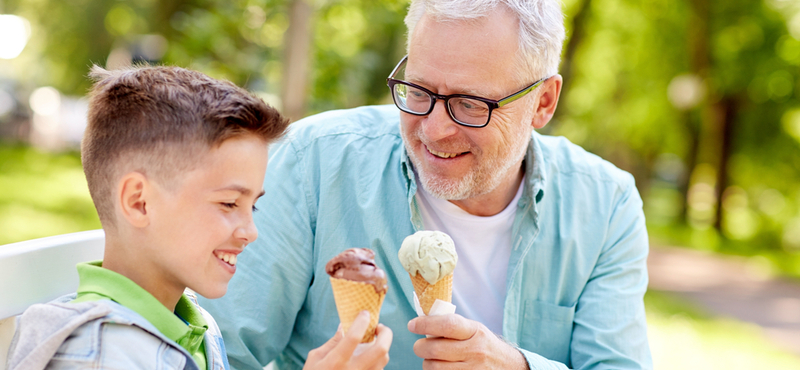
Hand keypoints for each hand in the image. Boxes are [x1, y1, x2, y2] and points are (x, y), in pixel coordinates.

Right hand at [304, 311, 392, 369]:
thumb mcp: (317, 357)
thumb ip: (333, 341)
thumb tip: (344, 325)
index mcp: (336, 361)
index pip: (354, 337)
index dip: (362, 322)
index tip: (365, 313)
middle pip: (380, 349)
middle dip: (385, 333)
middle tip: (379, 327)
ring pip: (384, 359)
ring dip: (382, 346)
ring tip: (374, 340)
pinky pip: (380, 368)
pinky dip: (378, 359)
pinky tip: (369, 356)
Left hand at [408, 314, 527, 369]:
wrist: (508, 367)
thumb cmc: (484, 345)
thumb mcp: (474, 330)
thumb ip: (452, 326)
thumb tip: (422, 322)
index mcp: (475, 332)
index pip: (447, 325)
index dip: (425, 324)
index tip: (412, 325)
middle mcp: (475, 351)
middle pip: (435, 349)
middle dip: (420, 347)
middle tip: (420, 345)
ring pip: (434, 367)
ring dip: (427, 363)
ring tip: (432, 358)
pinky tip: (440, 367)